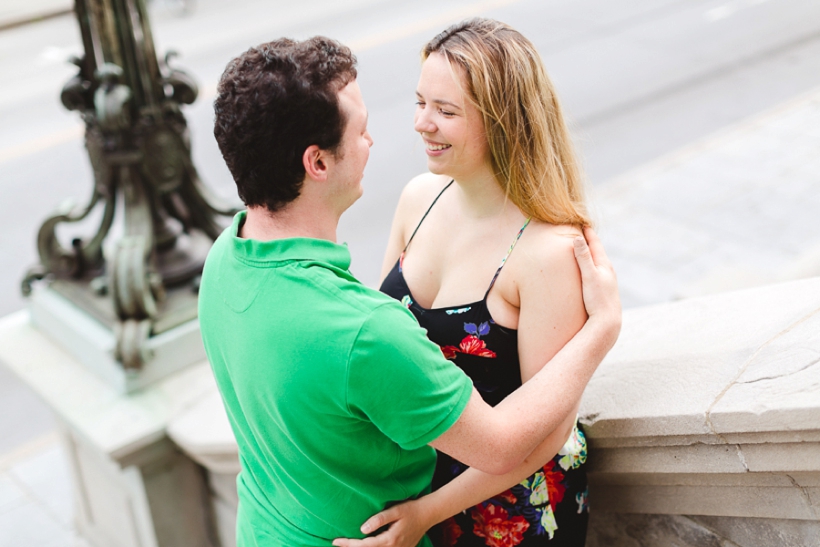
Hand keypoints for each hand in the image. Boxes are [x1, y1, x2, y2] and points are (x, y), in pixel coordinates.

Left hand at [332, 498, 430, 546]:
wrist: (428, 514)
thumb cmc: (411, 509)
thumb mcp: (395, 511)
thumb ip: (379, 519)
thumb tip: (362, 529)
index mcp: (390, 540)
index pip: (364, 545)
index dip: (349, 544)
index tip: (335, 541)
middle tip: (337, 543)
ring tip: (348, 544)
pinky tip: (366, 544)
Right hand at [574, 227, 620, 341]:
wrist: (607, 323)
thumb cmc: (597, 300)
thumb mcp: (589, 276)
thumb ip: (583, 257)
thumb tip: (578, 238)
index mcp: (604, 265)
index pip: (595, 244)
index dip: (588, 233)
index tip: (582, 222)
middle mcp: (608, 272)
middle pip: (598, 252)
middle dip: (589, 241)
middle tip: (582, 231)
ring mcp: (607, 282)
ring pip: (598, 263)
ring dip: (590, 254)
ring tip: (584, 249)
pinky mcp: (604, 291)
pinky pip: (596, 273)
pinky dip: (591, 266)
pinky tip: (588, 272)